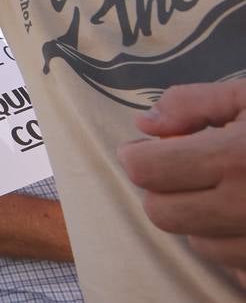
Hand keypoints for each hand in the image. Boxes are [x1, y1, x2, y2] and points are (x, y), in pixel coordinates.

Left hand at [118, 80, 245, 287]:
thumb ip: (195, 104)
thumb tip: (146, 126)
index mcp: (238, 159)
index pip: (147, 172)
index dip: (138, 157)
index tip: (147, 149)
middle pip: (163, 214)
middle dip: (162, 190)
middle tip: (183, 170)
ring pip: (200, 245)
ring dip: (203, 220)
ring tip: (234, 192)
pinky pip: (240, 271)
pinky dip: (239, 247)